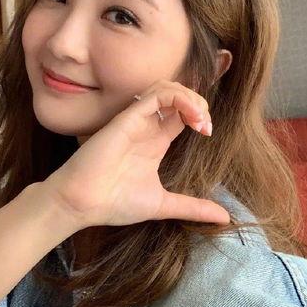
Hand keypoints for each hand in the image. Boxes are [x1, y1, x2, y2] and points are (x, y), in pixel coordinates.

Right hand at [44, 80, 229, 229]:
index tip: (208, 133)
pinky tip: (190, 116)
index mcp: (155, 142)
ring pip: (167, 88)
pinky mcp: (128, 117)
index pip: (181, 114)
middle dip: (198, 103)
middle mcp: (147, 127)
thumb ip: (193, 207)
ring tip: (199, 118)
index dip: (199, 115)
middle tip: (205, 125)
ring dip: (190, 97)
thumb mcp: (163, 204)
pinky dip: (179, 97)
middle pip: (177, 96)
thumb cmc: (114, 203)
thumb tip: (225, 218)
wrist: (81, 203)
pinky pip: (156, 94)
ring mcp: (137, 120)